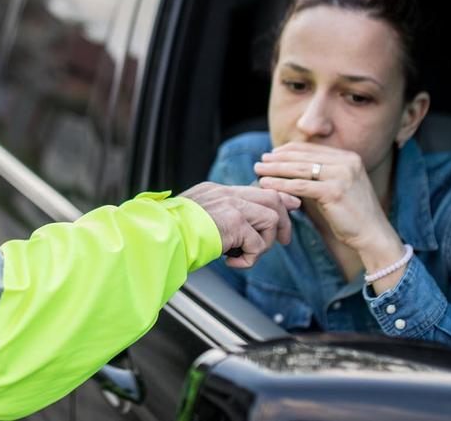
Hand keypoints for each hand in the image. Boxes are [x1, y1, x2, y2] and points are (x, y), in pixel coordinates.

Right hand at [180, 182, 300, 268]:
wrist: (159, 236)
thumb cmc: (171, 234)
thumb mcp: (196, 218)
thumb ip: (216, 217)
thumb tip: (235, 234)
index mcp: (216, 191)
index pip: (255, 188)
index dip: (278, 199)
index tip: (292, 205)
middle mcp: (226, 194)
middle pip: (271, 197)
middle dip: (283, 221)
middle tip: (282, 241)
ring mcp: (232, 206)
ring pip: (270, 219)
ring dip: (262, 244)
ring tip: (242, 255)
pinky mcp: (235, 223)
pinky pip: (258, 244)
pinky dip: (249, 259)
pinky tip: (231, 262)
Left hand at [254, 142, 402, 265]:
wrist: (373, 235)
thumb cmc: (353, 214)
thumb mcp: (341, 186)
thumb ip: (324, 173)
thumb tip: (293, 165)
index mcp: (349, 157)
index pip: (312, 149)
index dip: (289, 150)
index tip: (272, 154)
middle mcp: (347, 162)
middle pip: (303, 157)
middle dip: (278, 158)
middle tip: (260, 160)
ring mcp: (342, 175)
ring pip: (299, 169)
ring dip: (275, 169)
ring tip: (258, 170)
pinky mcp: (334, 191)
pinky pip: (300, 186)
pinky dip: (280, 184)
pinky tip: (266, 184)